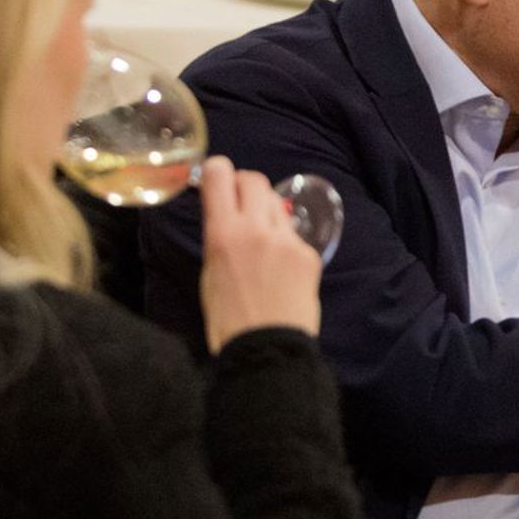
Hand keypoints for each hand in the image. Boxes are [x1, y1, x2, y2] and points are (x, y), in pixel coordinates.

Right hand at [198, 156, 321, 351]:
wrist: (268, 348)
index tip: (219, 177)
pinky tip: (282, 268)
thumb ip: (219, 237)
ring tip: (262, 239)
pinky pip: (294, 234)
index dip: (219, 170)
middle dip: (246, 186)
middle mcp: (256, 228)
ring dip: (266, 212)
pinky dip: (285, 242)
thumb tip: (226, 216)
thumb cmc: (227, 319)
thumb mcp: (210, 274)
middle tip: (242, 204)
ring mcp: (287, 239)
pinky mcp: (309, 253)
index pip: (221, 175)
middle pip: (255, 180)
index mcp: (223, 233)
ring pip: (276, 204)